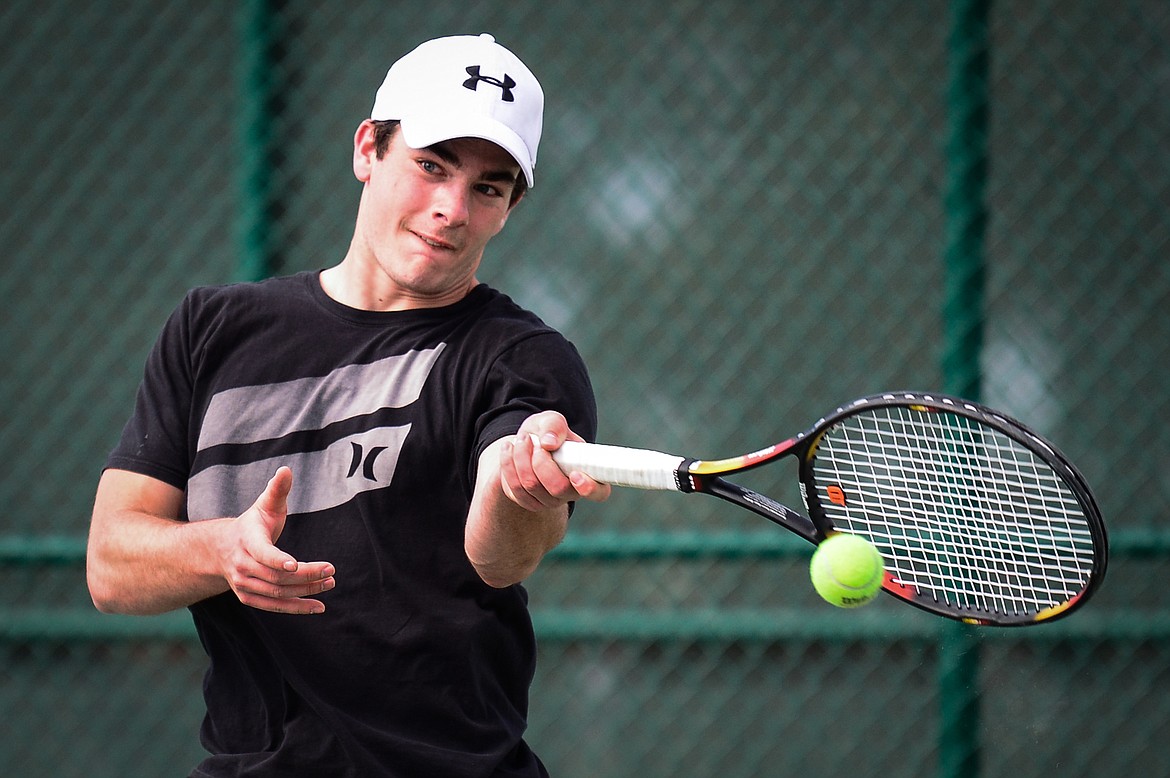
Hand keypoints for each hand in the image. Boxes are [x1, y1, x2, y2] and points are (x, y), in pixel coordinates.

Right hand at [220, 467, 335, 613]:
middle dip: (305, 575)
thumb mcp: (264, 505)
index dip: (278, 560)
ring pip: (277, 593)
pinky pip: (274, 606)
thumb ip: (277, 489)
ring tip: (330, 583)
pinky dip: (296, 608)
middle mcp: (242, 565)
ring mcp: (244, 584)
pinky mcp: (249, 597)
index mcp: (247, 540)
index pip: (262, 553)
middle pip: (276, 576)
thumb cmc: (253, 524)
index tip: (296, 564)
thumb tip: (286, 469)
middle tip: (331, 570)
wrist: (222, 549)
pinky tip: (318, 606)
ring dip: (305, 591)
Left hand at [499, 411, 610, 511]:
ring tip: (521, 439)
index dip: (590, 488)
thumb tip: (549, 443)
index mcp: (587, 472)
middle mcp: (570, 492)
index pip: (600, 492)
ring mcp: (549, 501)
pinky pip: (514, 487)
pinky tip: (508, 449)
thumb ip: (554, 426)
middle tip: (535, 441)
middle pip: (557, 489)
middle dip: (541, 461)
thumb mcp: (551, 421)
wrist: (525, 443)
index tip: (574, 474)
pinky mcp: (528, 501)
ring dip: (521, 456)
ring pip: (531, 485)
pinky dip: (508, 463)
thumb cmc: (546, 433)